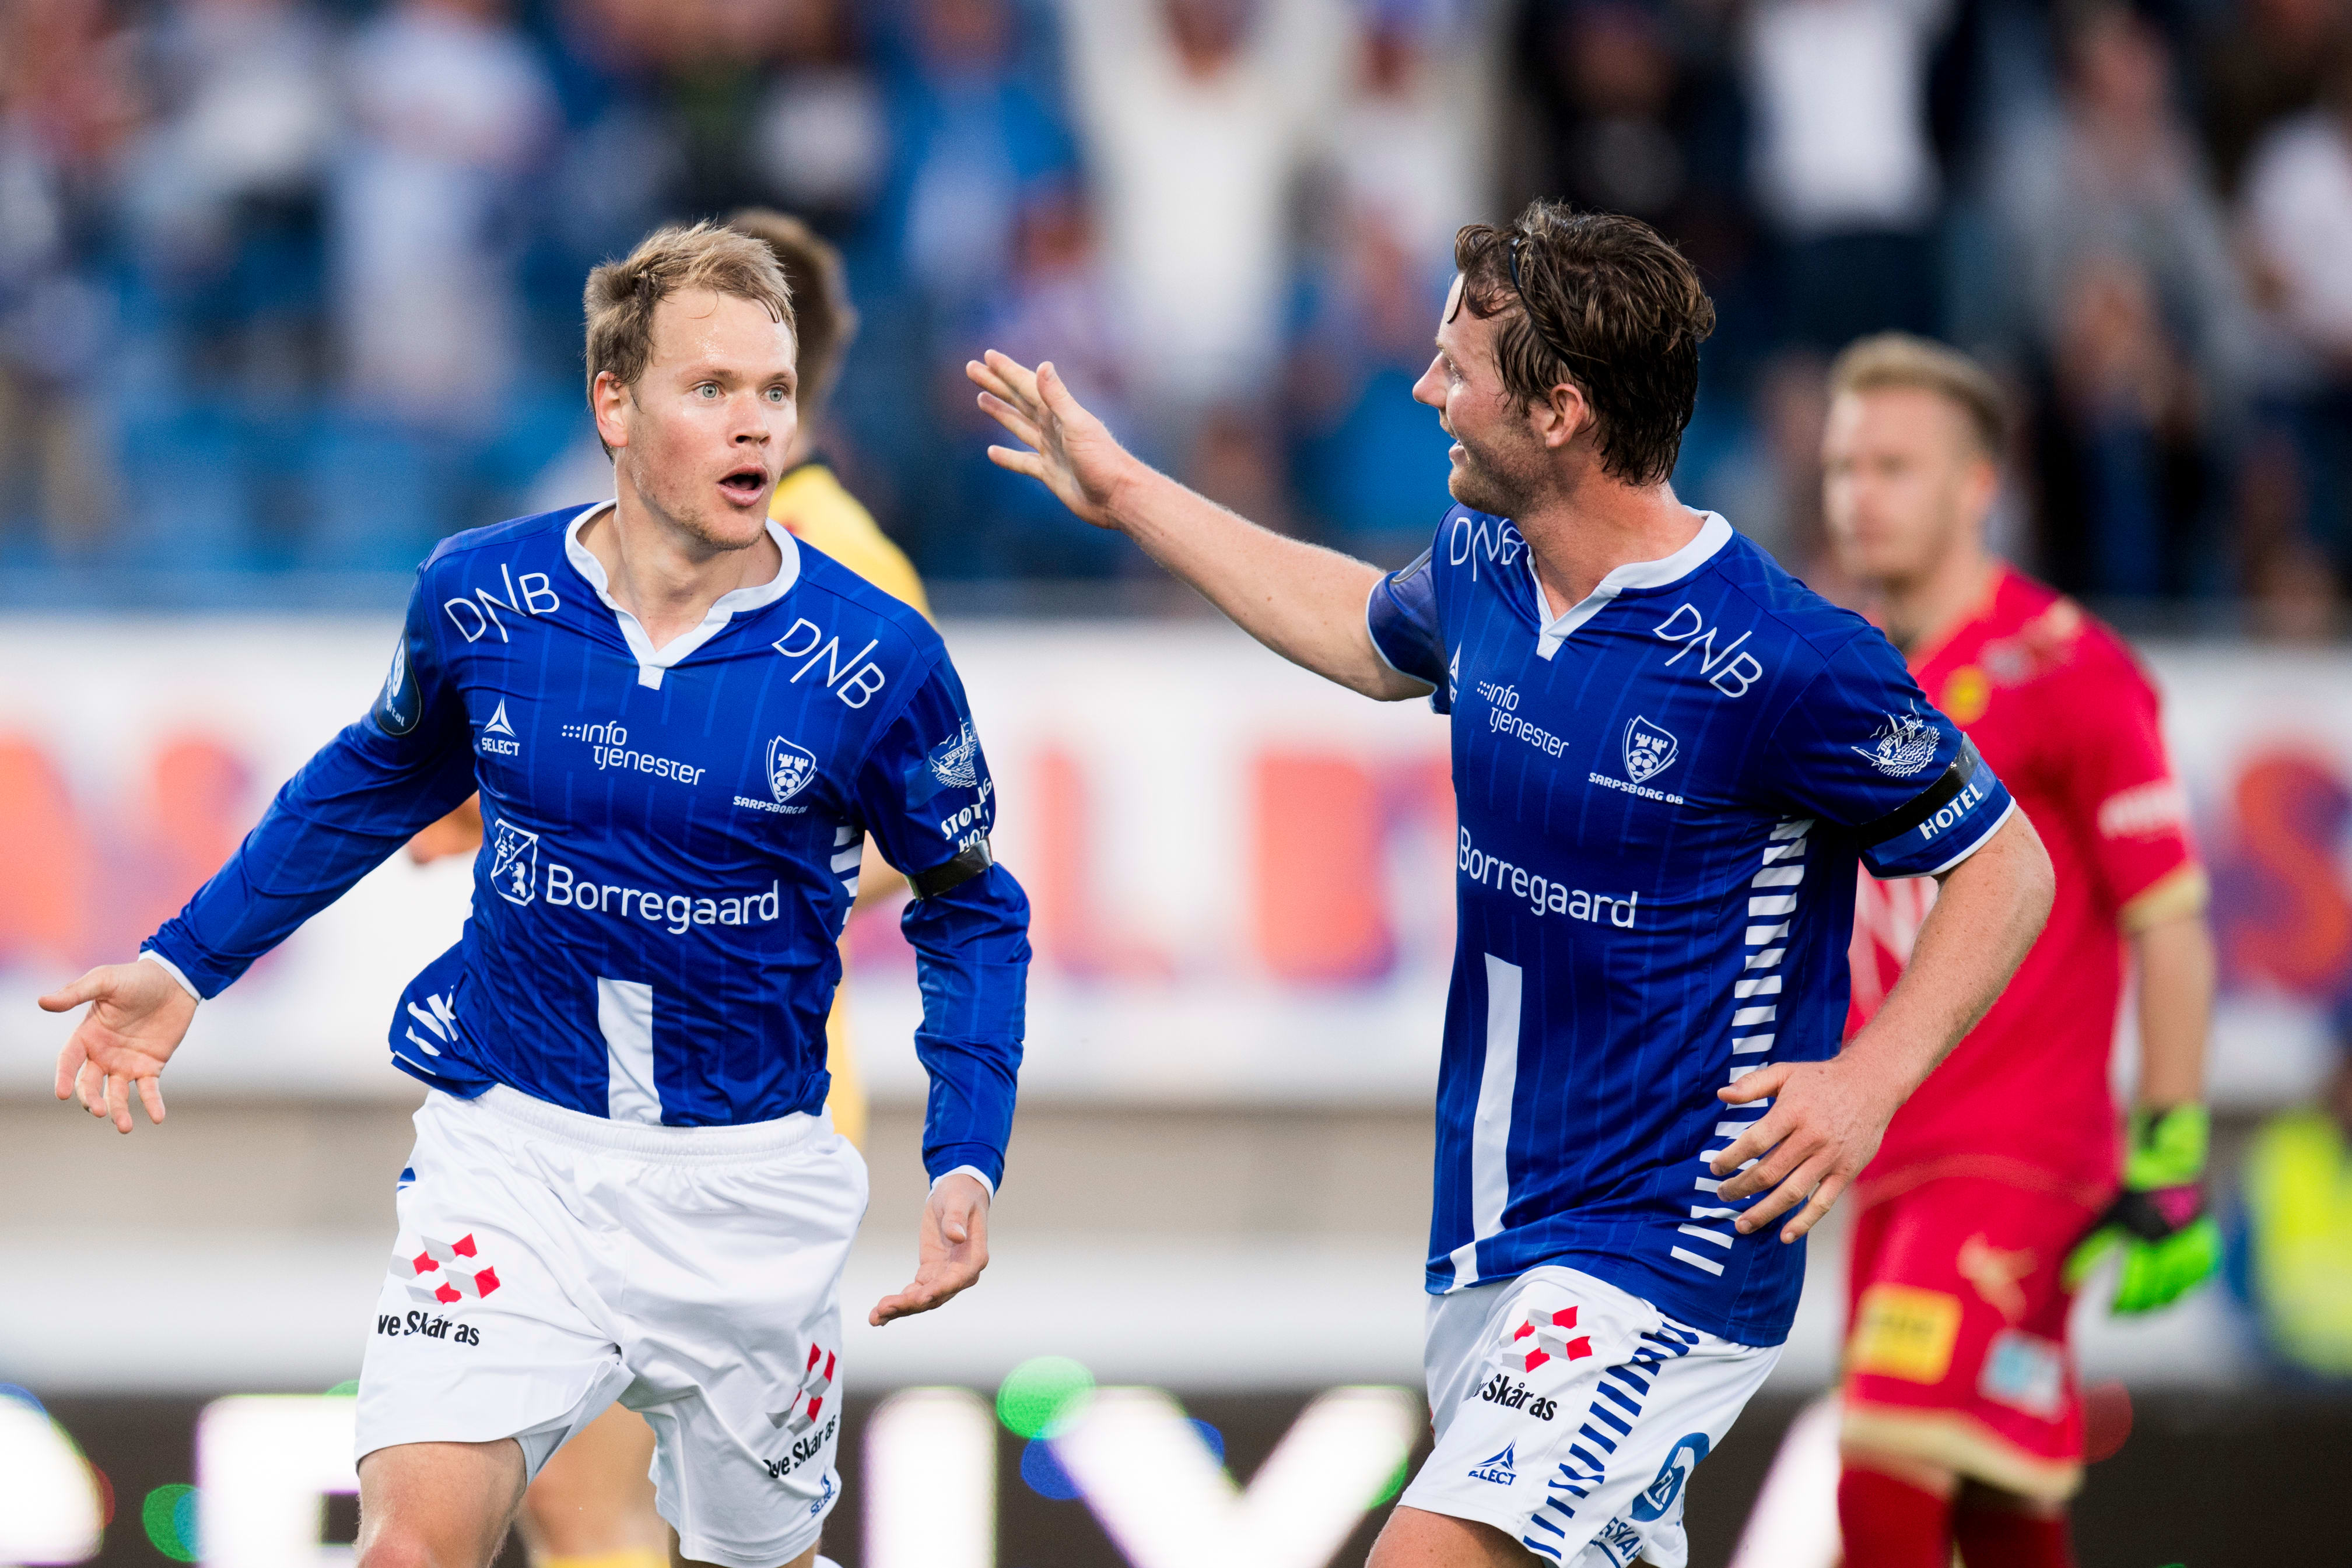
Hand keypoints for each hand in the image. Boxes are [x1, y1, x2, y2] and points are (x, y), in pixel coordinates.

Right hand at [43, 958, 199, 1133]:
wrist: (175, 980)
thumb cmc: (135, 978)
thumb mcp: (104, 981)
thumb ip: (76, 993)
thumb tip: (42, 1002)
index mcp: (86, 1035)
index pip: (68, 1062)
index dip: (64, 1078)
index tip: (62, 1094)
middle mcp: (102, 1054)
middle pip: (90, 1084)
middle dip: (90, 1099)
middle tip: (97, 1111)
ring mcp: (126, 1062)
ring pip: (116, 1093)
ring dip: (117, 1110)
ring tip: (125, 1126)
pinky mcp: (150, 1066)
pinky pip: (148, 1090)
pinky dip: (152, 1104)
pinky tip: (157, 1117)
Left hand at [869, 1173, 989, 1326]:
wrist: (958, 1194)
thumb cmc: (961, 1195)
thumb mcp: (958, 1200)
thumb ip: (957, 1218)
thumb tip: (958, 1235)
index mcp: (974, 1257)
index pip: (956, 1279)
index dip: (938, 1290)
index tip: (918, 1298)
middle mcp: (962, 1273)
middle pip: (936, 1296)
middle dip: (910, 1304)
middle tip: (884, 1308)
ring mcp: (945, 1275)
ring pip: (924, 1299)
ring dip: (901, 1309)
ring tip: (875, 1317)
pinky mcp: (930, 1272)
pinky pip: (916, 1292)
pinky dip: (900, 1302)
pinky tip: (881, 1313)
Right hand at [966, 352, 1135, 529]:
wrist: (1119, 497)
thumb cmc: (1104, 460)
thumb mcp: (1078, 425)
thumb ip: (1058, 397)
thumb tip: (1043, 365)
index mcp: (1058, 413)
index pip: (1027, 385)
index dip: (1007, 371)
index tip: (987, 356)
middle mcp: (1052, 428)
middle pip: (1018, 401)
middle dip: (996, 384)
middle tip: (972, 369)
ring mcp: (1050, 450)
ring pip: (1018, 426)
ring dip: (1000, 412)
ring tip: (981, 399)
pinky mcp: (1049, 473)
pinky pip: (1023, 462)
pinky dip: (1008, 457)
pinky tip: (992, 452)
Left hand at [1710, 1056, 1899, 1242]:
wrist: (1871, 1085)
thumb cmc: (1820, 1080)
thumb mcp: (1784, 1072)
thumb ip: (1751, 1084)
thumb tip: (1721, 1095)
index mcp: (1792, 1112)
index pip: (1754, 1142)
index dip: (1731, 1158)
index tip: (1714, 1169)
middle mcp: (1811, 1137)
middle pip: (1769, 1172)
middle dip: (1740, 1188)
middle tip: (1722, 1195)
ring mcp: (1830, 1158)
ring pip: (1792, 1193)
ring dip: (1764, 1212)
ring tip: (1742, 1224)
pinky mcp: (1846, 1173)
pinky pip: (1823, 1203)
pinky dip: (1804, 1223)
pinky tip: (1784, 1236)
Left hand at [2065, 1104, 2218, 1313]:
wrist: (2166, 1136)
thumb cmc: (2128, 1168)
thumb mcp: (2105, 1207)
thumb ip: (2091, 1244)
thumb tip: (2069, 1280)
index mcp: (2143, 1230)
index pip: (2135, 1282)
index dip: (2123, 1302)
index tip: (2111, 1312)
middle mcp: (2170, 1234)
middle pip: (2161, 1286)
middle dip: (2142, 1305)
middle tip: (2126, 1313)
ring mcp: (2191, 1230)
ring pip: (2187, 1279)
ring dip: (2170, 1296)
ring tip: (2152, 1307)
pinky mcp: (2204, 1222)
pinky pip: (2206, 1260)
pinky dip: (2194, 1278)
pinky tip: (2182, 1287)